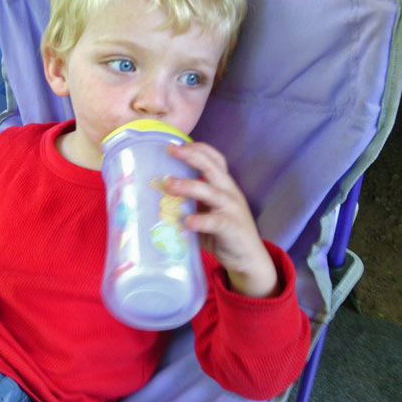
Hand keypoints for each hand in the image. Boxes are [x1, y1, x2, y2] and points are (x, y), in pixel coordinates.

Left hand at [164, 142, 277, 297]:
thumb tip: (154, 198)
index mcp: (223, 185)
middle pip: (213, 167)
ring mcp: (232, 209)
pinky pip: (216, 222)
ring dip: (189, 186)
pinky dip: (201, 221)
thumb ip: (187, 203)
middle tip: (171, 150)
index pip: (214, 159)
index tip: (176, 143)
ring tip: (170, 184)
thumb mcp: (206, 212)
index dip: (197, 148)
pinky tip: (187, 222)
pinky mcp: (232, 228)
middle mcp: (229, 192)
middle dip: (192, 156)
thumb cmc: (220, 233)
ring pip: (211, 192)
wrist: (247, 258)